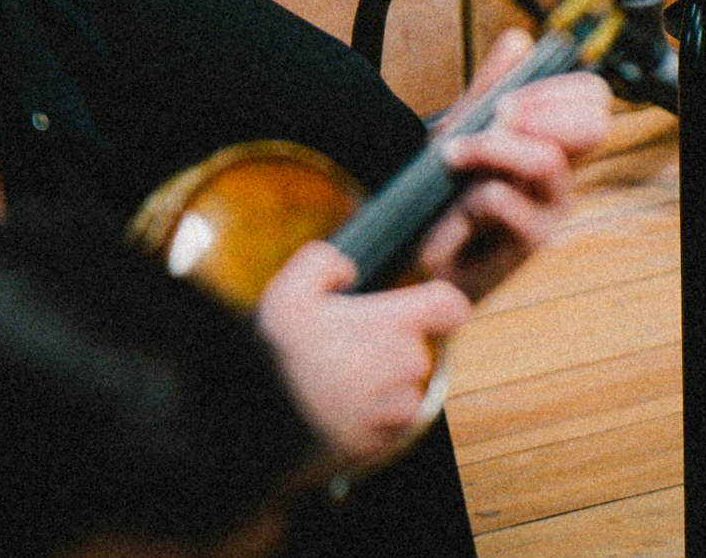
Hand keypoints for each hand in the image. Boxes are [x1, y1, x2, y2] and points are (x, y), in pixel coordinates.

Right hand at [253, 241, 468, 470]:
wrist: (254, 434)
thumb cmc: (274, 362)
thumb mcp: (286, 292)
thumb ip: (322, 262)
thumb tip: (346, 271)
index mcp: (395, 326)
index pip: (451, 306)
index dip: (433, 304)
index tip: (411, 308)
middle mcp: (407, 368)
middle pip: (417, 348)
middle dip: (387, 348)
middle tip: (341, 352)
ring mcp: (399, 410)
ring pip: (402, 388)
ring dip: (379, 386)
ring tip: (332, 387)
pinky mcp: (385, 444)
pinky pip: (388, 425)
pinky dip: (368, 419)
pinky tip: (332, 413)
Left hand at [404, 37, 609, 303]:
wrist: (408, 250)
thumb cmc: (441, 192)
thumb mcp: (462, 128)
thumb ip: (490, 85)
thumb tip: (519, 39)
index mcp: (554, 144)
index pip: (593, 100)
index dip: (557, 88)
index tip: (508, 97)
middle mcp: (562, 177)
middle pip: (593, 125)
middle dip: (537, 112)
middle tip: (491, 120)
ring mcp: (550, 211)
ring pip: (544, 160)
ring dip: (490, 149)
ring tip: (452, 158)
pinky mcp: (526, 246)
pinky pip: (500, 198)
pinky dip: (464, 199)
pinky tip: (450, 214)